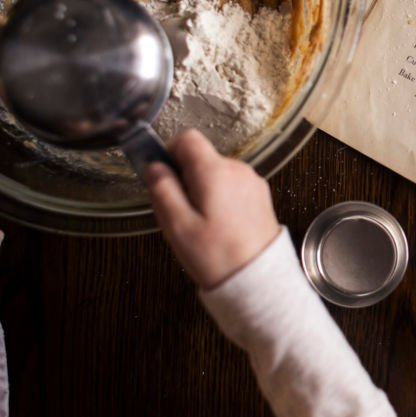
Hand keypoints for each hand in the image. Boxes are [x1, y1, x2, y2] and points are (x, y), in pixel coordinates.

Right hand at [146, 129, 280, 288]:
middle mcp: (237, 170)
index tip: (165, 176)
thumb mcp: (177, 226)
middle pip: (202, 157)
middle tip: (182, 211)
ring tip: (202, 224)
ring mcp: (252, 182)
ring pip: (217, 172)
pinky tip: (220, 226)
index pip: (188, 138)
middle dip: (186, 177)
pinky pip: (232, 186)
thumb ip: (162, 190)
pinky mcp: (260, 196)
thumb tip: (154, 167)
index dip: (170, 152)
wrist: (259, 278)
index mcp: (215, 172)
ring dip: (204, 189)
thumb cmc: (217, 256)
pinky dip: (221, 198)